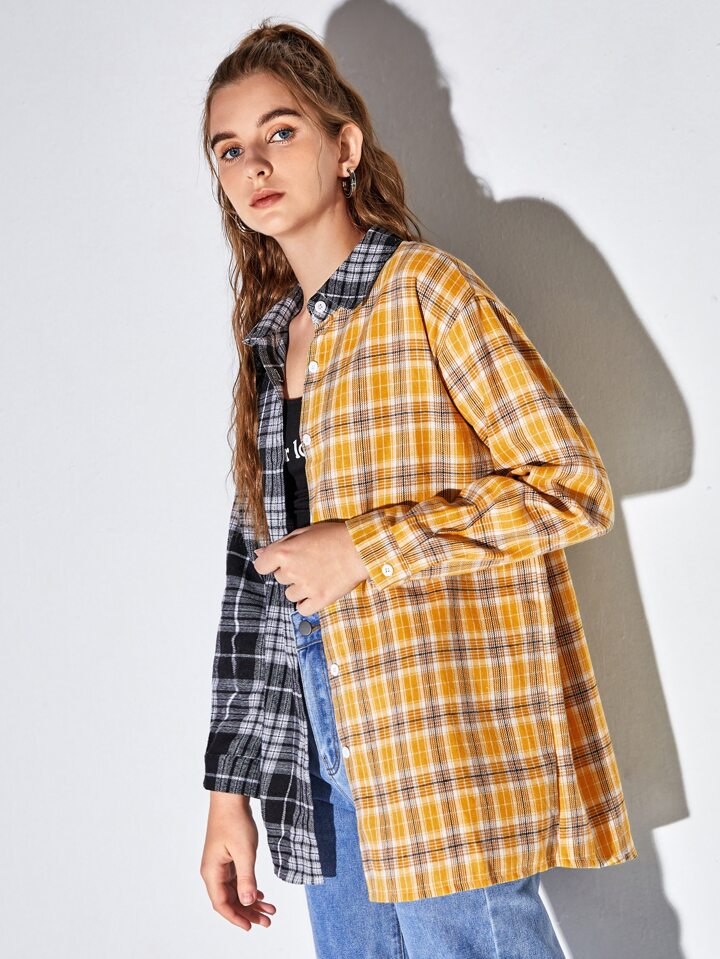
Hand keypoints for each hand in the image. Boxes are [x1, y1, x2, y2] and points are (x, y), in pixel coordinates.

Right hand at [200, 794, 276, 931]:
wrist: (230, 798)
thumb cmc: (235, 821)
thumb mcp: (245, 852)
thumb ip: (247, 879)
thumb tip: (247, 903)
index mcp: (212, 872)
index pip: (222, 904)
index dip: (236, 918)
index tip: (251, 927)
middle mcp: (213, 871)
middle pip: (229, 900)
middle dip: (248, 912)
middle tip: (268, 921)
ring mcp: (220, 865)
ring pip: (235, 891)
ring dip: (251, 901)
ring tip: (269, 910)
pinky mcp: (227, 858)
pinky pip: (237, 880)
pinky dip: (249, 888)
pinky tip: (261, 894)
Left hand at [252, 520, 370, 614]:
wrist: (360, 548)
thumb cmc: (333, 536)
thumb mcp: (304, 532)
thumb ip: (280, 543)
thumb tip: (259, 552)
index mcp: (284, 552)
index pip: (261, 566)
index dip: (269, 564)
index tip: (279, 563)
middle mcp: (291, 571)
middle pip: (279, 579)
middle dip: (290, 573)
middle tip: (308, 564)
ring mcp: (305, 587)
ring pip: (290, 595)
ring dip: (299, 588)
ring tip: (316, 576)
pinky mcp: (319, 599)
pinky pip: (302, 609)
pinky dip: (307, 603)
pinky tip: (316, 592)